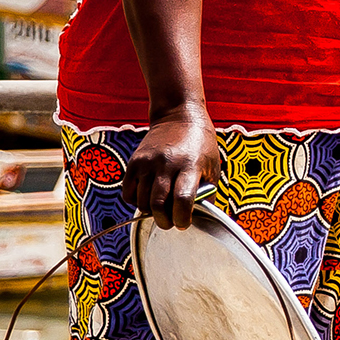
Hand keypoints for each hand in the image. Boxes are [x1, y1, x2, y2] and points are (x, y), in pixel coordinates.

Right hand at [122, 101, 220, 230]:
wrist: (178, 116)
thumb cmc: (200, 145)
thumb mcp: (212, 167)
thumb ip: (206, 193)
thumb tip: (199, 219)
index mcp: (190, 165)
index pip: (182, 200)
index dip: (182, 219)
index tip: (184, 223)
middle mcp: (167, 163)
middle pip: (158, 205)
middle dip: (164, 221)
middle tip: (170, 221)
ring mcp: (148, 162)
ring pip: (142, 202)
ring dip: (151, 212)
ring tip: (161, 208)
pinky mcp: (134, 162)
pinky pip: (128, 193)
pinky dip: (136, 202)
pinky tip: (147, 197)